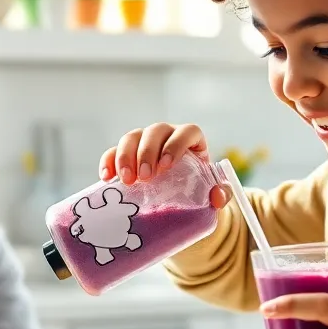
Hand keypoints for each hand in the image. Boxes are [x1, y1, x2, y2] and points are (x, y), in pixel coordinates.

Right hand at [99, 122, 228, 207]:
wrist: (179, 196)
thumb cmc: (198, 189)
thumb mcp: (211, 192)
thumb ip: (220, 194)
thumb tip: (218, 197)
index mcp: (191, 139)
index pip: (187, 132)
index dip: (176, 145)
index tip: (167, 166)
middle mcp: (167, 135)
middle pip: (155, 132)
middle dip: (148, 153)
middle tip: (145, 178)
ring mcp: (144, 142)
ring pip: (132, 137)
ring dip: (126, 157)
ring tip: (127, 181)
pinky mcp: (126, 153)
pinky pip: (113, 150)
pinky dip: (108, 161)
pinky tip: (107, 177)